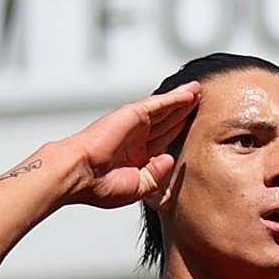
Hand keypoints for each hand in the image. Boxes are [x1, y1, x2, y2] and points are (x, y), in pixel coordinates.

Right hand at [58, 83, 199, 208]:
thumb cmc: (99, 186)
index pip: (162, 141)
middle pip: (165, 122)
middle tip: (199, 102)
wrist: (80, 175)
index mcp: (134, 156)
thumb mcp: (138, 187)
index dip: (177, 132)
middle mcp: (134, 138)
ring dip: (181, 101)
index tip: (192, 126)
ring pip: (164, 109)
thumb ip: (156, 174)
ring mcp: (133, 125)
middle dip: (182, 112)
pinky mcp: (132, 114)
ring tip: (198, 91)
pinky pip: (159, 104)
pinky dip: (174, 98)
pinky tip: (189, 94)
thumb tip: (170, 158)